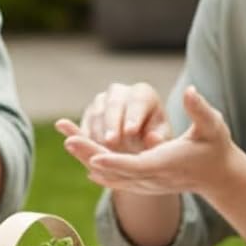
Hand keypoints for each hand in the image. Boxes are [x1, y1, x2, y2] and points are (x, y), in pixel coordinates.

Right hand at [55, 81, 169, 155]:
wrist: (137, 143)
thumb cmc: (153, 139)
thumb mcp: (161, 139)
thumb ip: (159, 139)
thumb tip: (154, 138)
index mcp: (143, 93)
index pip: (138, 100)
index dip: (133, 115)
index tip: (131, 131)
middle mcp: (119, 92)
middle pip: (114, 104)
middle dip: (112, 124)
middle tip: (111, 142)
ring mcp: (100, 101)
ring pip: (96, 114)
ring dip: (99, 133)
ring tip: (103, 152)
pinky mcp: (87, 114)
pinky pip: (84, 125)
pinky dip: (87, 139)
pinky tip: (92, 154)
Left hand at [60, 85, 236, 194]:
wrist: (217, 174)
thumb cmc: (214, 146)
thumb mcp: (212, 126)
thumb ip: (200, 110)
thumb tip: (190, 91)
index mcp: (165, 164)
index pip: (136, 166)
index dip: (114, 162)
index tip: (94, 156)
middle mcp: (151, 178)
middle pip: (115, 171)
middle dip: (89, 154)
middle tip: (68, 139)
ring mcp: (145, 183)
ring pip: (110, 174)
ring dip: (86, 157)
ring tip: (67, 139)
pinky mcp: (142, 183)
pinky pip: (114, 176)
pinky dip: (96, 165)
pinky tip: (81, 156)